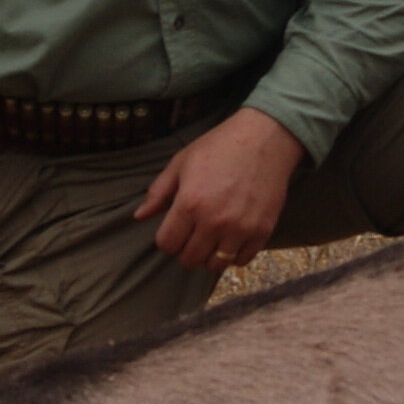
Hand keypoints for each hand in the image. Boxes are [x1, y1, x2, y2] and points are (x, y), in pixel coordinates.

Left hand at [134, 108, 304, 272]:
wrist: (264, 138)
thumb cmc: (219, 146)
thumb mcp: (181, 162)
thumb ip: (158, 191)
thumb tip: (139, 216)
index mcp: (190, 203)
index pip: (167, 244)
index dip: (167, 239)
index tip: (175, 229)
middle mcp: (214, 221)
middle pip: (190, 259)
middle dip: (185, 249)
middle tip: (192, 234)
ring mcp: (240, 228)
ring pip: (215, 265)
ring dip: (209, 256)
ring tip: (211, 239)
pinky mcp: (262, 231)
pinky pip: (242, 260)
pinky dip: (234, 255)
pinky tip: (231, 238)